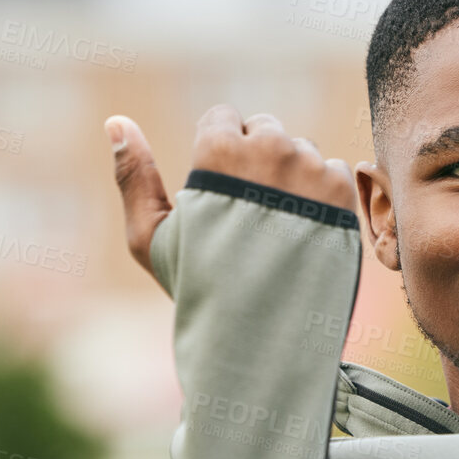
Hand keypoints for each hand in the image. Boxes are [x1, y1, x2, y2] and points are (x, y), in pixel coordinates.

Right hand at [106, 105, 357, 282]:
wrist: (263, 340)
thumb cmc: (200, 290)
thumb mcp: (150, 238)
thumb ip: (133, 175)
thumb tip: (115, 120)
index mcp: (219, 152)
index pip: (223, 118)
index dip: (218, 155)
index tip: (220, 192)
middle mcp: (270, 150)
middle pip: (266, 130)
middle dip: (257, 161)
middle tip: (249, 216)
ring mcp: (311, 170)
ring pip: (302, 151)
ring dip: (292, 178)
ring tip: (278, 232)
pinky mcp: (343, 194)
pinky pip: (334, 173)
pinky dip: (323, 198)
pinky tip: (306, 236)